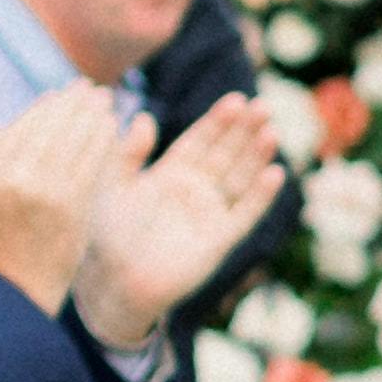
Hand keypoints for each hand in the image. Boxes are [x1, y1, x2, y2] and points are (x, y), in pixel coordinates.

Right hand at [0, 79, 135, 311]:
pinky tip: (113, 128)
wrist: (14, 289)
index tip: (62, 93)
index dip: (46, 107)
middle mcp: (14, 177)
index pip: (22, 128)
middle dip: (74, 103)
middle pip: (50, 128)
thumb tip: (0, 123)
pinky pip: (90, 165)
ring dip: (92, 116)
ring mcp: (45, 192)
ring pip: (73, 142)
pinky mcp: (72, 208)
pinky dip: (102, 143)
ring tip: (106, 100)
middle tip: (91, 87)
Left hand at [83, 93, 294, 343]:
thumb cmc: (107, 235)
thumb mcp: (112, 185)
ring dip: (256, 156)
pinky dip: (260, 196)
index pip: (200, 140)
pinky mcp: (219, 240)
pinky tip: (274, 174)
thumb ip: (128, 152)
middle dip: (244, 131)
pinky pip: (244, 215)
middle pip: (226, 154)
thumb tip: (144, 117)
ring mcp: (209, 214)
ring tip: (271, 131)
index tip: (236, 100)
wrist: (114, 281)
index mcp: (170, 173)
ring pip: (240, 178)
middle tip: (262, 106)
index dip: (218, 121)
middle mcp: (194, 190)